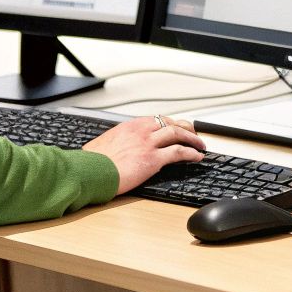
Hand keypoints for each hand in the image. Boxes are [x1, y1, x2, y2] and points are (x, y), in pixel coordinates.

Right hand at [83, 114, 207, 194]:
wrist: (91, 171)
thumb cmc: (92, 163)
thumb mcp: (102, 145)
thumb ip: (113, 143)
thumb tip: (111, 148)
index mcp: (128, 127)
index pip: (155, 120)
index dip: (169, 123)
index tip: (175, 127)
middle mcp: (140, 131)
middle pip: (170, 122)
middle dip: (185, 127)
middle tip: (193, 133)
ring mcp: (148, 144)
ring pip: (178, 133)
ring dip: (192, 138)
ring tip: (200, 144)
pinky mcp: (153, 159)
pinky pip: (179, 152)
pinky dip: (191, 153)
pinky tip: (197, 157)